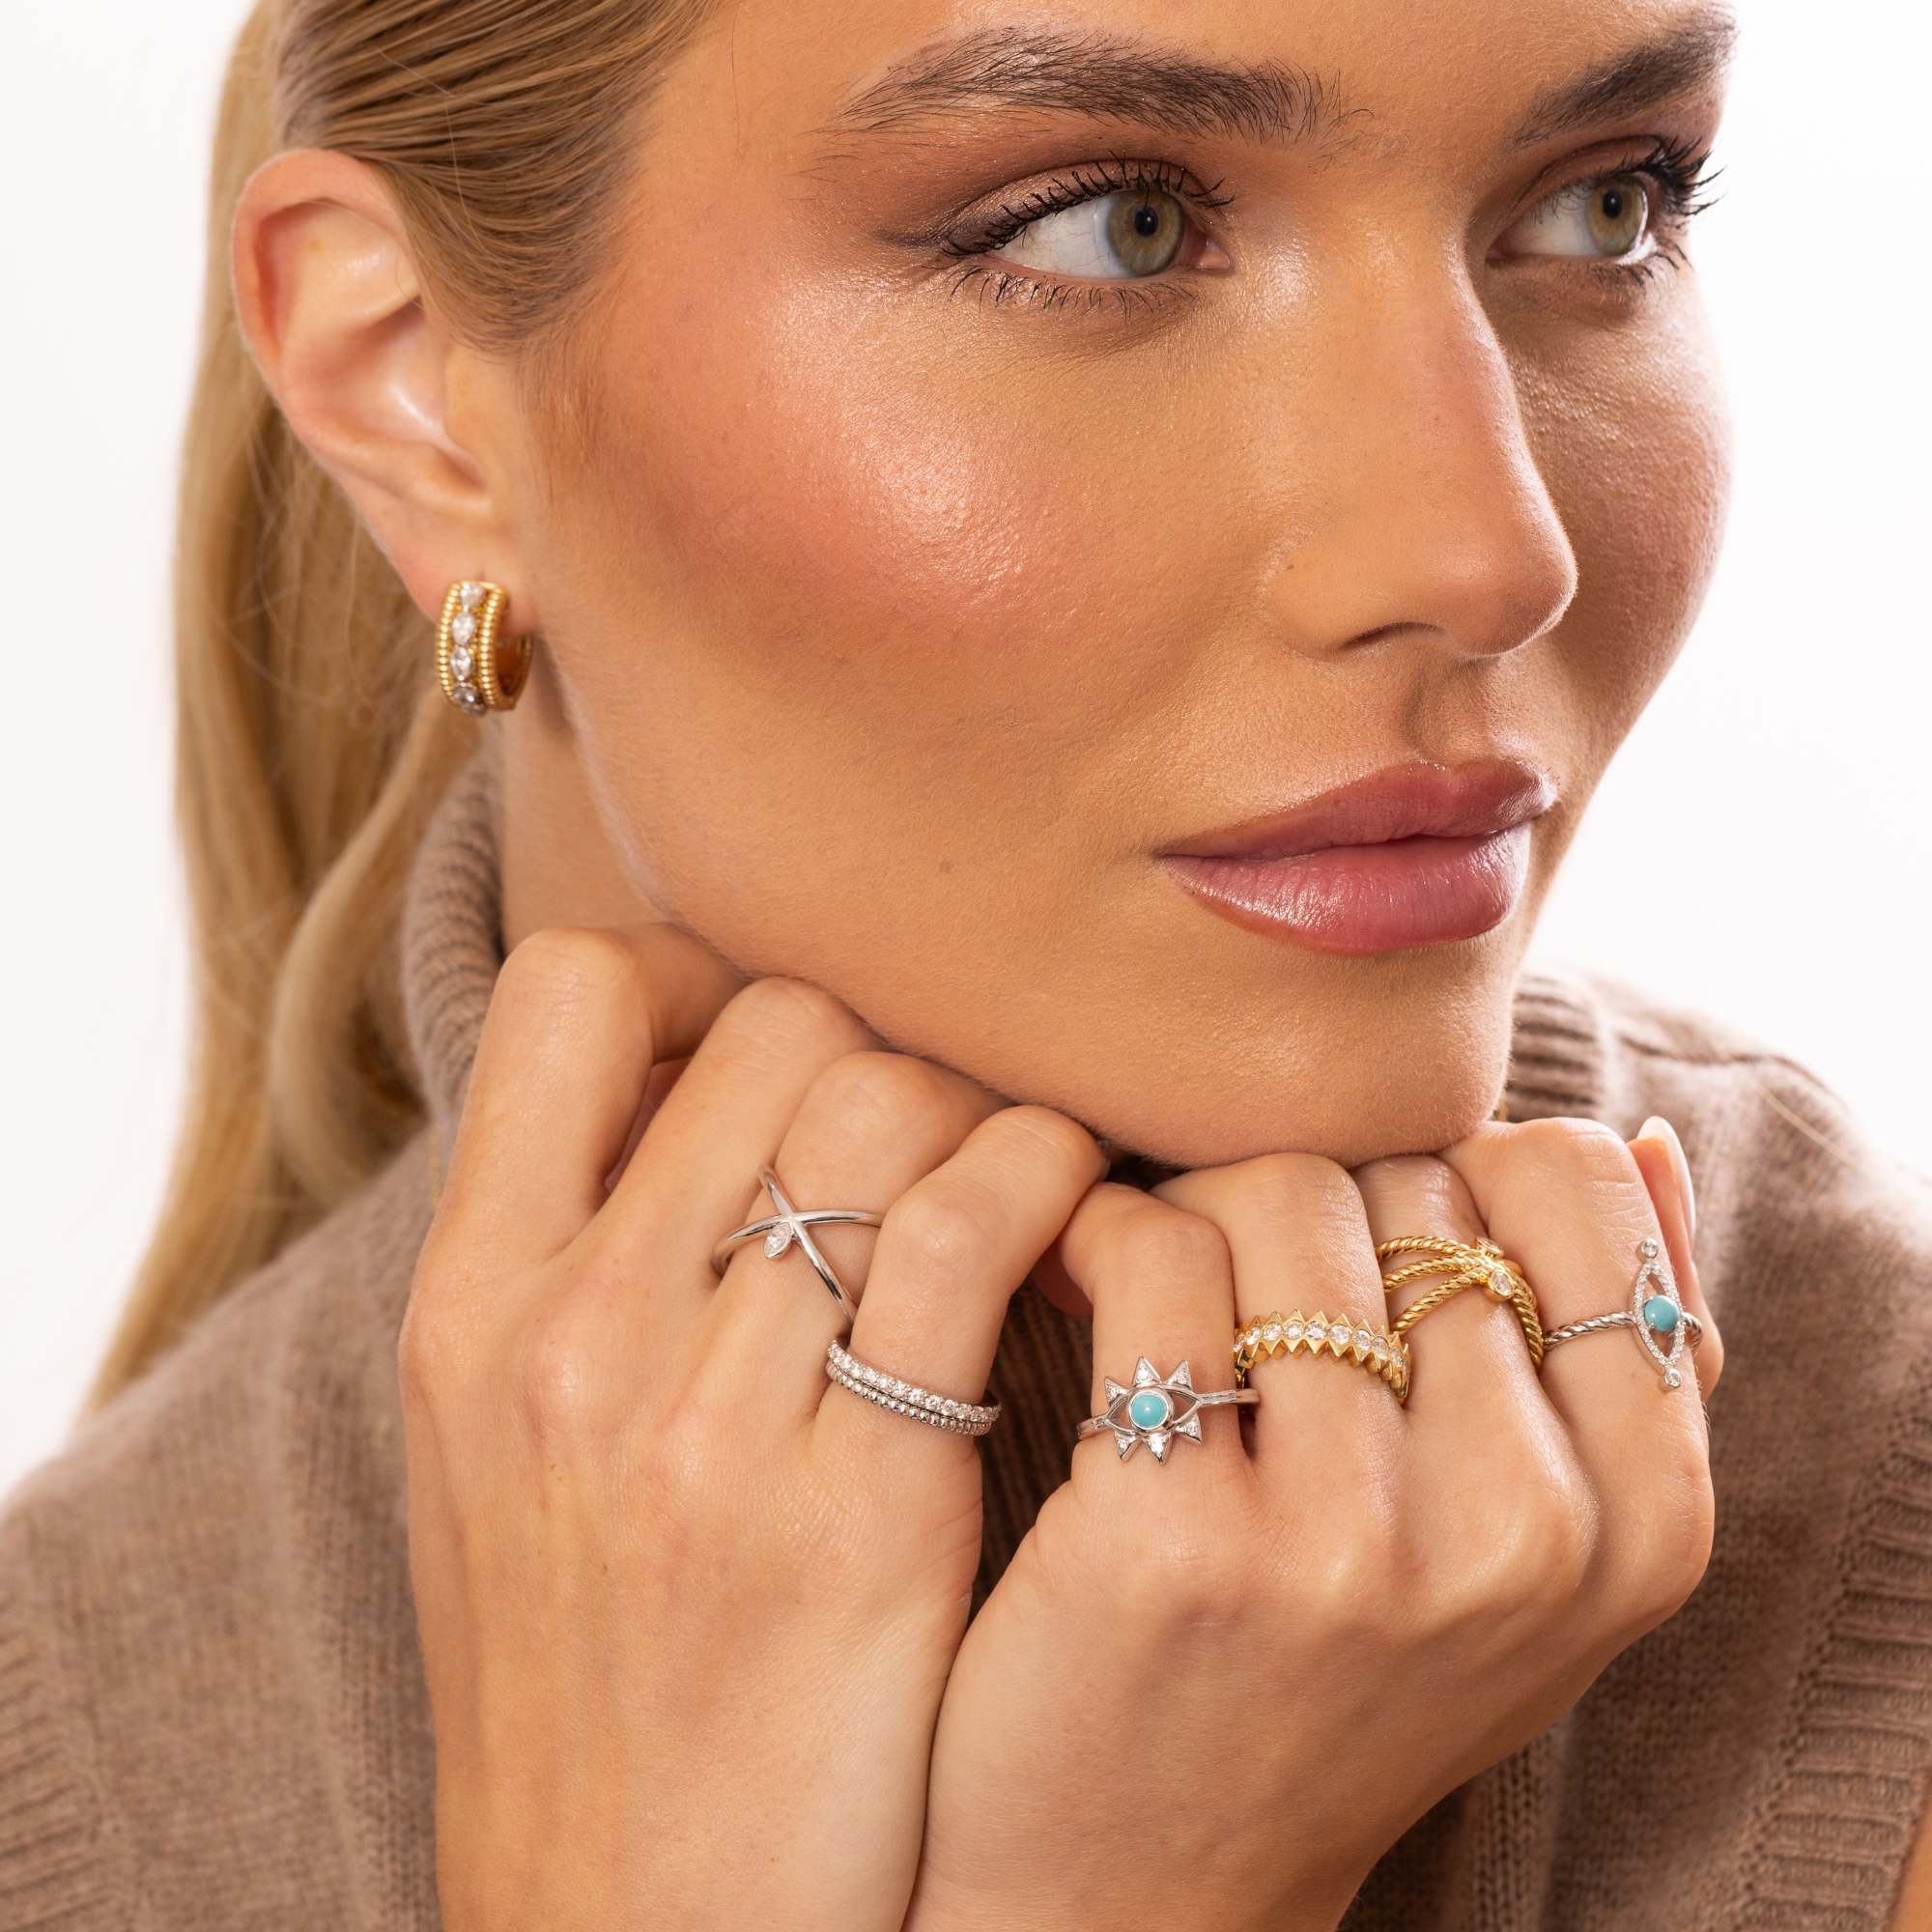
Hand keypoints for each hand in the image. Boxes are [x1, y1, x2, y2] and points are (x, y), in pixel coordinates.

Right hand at [398, 927, 1106, 1929]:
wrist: (625, 1930)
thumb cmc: (582, 1676)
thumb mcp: (498, 1456)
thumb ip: (575, 1266)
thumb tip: (698, 1095)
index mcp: (465, 1306)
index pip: (573, 992)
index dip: (693, 976)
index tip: (764, 1047)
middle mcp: (573, 1335)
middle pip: (774, 1022)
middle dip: (871, 1042)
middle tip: (921, 1126)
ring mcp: (709, 1421)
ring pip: (886, 1100)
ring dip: (978, 1105)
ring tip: (1009, 1172)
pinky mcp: (860, 1510)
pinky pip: (977, 1229)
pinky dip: (1048, 1179)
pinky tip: (1070, 1223)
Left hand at [905, 1116, 1721, 1930]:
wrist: (1147, 1882)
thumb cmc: (1346, 1681)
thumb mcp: (1538, 1558)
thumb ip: (1618, 1362)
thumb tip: (1645, 1141)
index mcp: (1640, 1521)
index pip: (1569, 1184)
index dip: (1455, 1174)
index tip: (1377, 1243)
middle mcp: (1519, 1533)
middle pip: (1408, 1180)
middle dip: (1317, 1205)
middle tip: (1253, 1282)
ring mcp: (1351, 1544)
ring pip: (1276, 1194)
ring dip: (1198, 1211)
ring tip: (1169, 1287)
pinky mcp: (1177, 1539)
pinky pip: (1151, 1254)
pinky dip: (1102, 1239)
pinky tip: (1086, 1294)